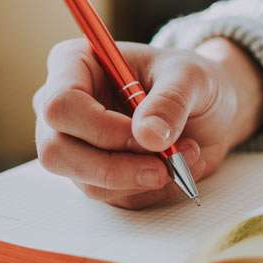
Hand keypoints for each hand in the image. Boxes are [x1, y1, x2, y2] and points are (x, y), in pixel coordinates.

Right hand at [33, 37, 262, 208]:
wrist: (206, 108)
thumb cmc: (189, 80)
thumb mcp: (191, 77)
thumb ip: (170, 101)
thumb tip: (149, 136)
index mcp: (74, 65)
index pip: (60, 105)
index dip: (100, 128)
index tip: (147, 136)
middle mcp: (63, 108)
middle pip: (56, 151)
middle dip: (114, 167)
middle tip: (163, 166)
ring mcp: (74, 145)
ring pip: (86, 181)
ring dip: (141, 178)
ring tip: (185, 154)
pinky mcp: (94, 175)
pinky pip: (112, 197)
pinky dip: (150, 189)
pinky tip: (176, 166)